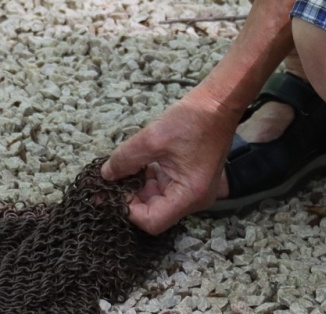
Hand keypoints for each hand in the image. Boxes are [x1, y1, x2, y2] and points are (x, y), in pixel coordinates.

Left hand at [101, 93, 237, 233]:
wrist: (219, 104)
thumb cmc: (193, 120)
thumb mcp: (152, 138)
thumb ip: (125, 159)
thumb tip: (106, 175)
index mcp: (190, 195)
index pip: (152, 221)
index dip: (129, 209)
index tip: (113, 192)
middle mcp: (196, 200)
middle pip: (156, 212)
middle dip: (133, 196)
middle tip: (115, 179)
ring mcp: (196, 191)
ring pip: (159, 200)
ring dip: (141, 186)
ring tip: (129, 167)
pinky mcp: (193, 180)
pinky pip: (167, 188)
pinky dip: (152, 179)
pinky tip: (143, 163)